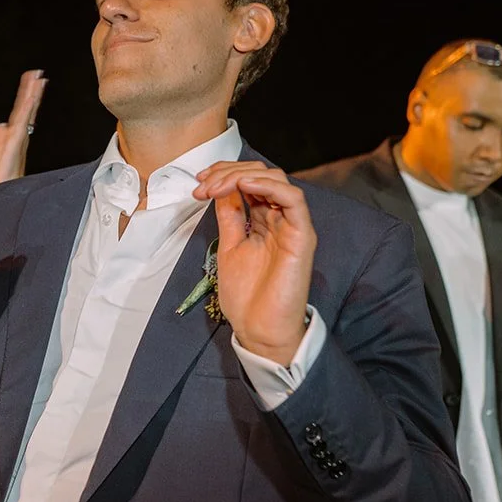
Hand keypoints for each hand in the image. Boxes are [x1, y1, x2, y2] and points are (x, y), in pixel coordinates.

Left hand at [0, 69, 46, 186]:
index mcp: (16, 140)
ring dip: (31, 96)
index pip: (23, 113)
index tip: (34, 81)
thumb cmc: (1, 182)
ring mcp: (17, 142)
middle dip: (32, 92)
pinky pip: (21, 125)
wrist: (1, 198)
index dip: (28, 97)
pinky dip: (26, 111)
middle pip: (27, 110)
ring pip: (25, 114)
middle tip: (38, 74)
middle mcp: (19, 139)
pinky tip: (29, 100)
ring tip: (37, 80)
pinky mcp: (13, 147)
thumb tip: (0, 125)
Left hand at [193, 162, 315, 359]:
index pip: (248, 181)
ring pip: (276, 180)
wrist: (258, 329)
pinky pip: (294, 199)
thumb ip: (229, 217)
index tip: (198, 181)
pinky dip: (269, 186)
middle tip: (203, 186)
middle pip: (260, 175)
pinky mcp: (302, 236)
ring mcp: (292, 226)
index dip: (223, 173)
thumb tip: (218, 189)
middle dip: (228, 172)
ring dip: (241, 176)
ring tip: (216, 187)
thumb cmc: (246, 296)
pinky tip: (244, 186)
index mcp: (262, 220)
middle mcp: (278, 219)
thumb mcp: (228, 246)